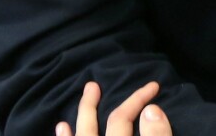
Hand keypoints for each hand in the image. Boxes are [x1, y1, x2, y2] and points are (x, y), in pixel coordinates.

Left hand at [55, 81, 172, 135]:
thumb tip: (151, 109)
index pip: (124, 117)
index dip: (138, 99)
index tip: (153, 86)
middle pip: (104, 125)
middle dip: (102, 103)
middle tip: (97, 85)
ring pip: (83, 135)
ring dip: (82, 115)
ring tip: (85, 96)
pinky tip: (61, 127)